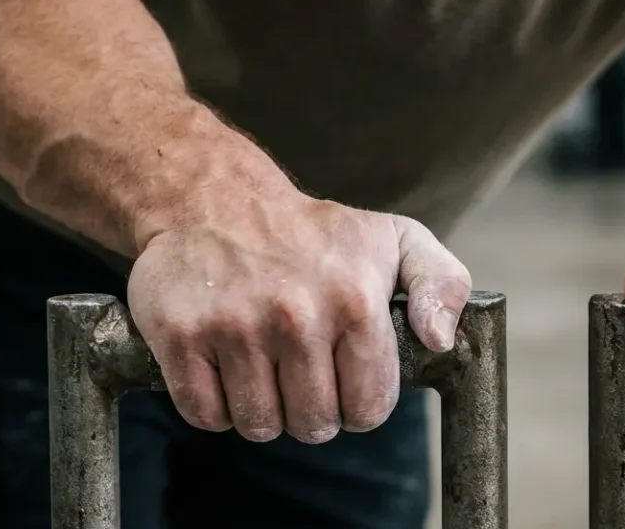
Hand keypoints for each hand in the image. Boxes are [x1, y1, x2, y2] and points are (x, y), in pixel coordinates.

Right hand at [127, 190, 470, 443]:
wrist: (215, 198)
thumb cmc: (315, 233)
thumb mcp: (396, 240)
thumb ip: (443, 284)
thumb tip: (440, 341)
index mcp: (356, 300)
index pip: (368, 407)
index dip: (358, 403)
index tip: (345, 377)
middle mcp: (297, 315)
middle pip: (314, 425)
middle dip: (311, 410)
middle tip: (300, 369)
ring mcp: (235, 326)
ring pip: (260, 426)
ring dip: (263, 409)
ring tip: (264, 364)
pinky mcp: (181, 335)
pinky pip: (206, 415)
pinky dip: (215, 405)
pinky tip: (225, 365)